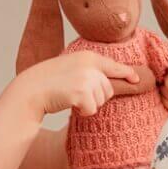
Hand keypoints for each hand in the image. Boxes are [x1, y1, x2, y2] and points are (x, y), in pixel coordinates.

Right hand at [22, 52, 138, 117]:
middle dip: (97, 96)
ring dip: (88, 104)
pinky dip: (83, 112)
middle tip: (77, 94)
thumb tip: (110, 83)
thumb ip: (90, 71)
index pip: (114, 65)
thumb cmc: (50, 82)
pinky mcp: (82, 92)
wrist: (32, 90)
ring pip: (101, 100)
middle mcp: (90, 65)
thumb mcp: (72, 68)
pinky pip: (92, 109)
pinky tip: (69, 103)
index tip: (136, 78)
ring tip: (71, 96)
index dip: (126, 73)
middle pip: (108, 89)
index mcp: (88, 56)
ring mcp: (87, 78)